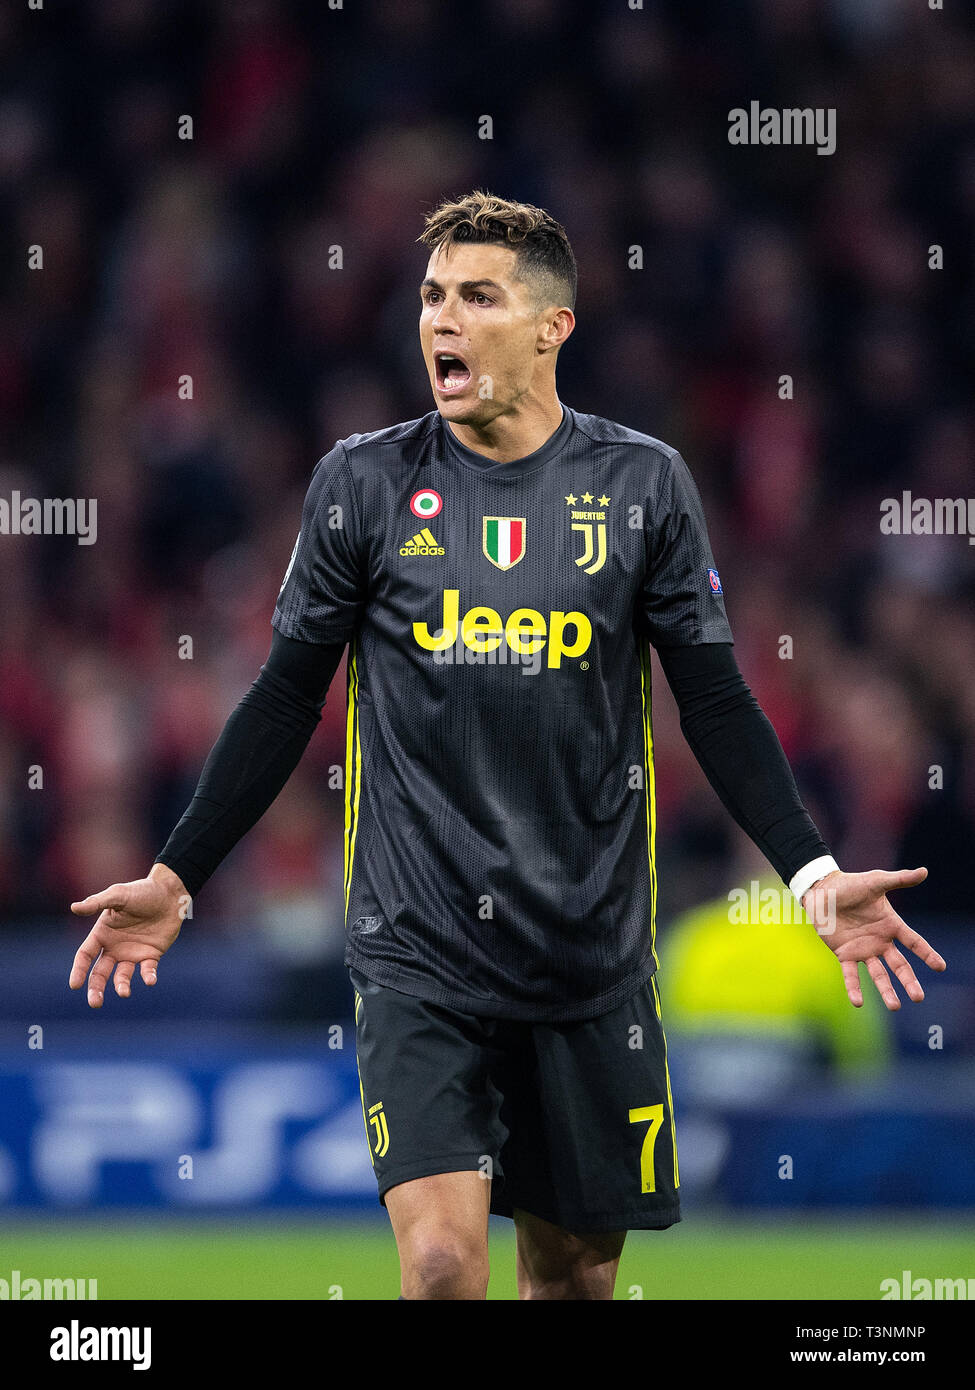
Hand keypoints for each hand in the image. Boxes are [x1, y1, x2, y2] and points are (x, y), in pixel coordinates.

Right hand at [69, 863, 189, 1007]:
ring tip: (124, 993)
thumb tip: (74, 908)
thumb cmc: (142, 892)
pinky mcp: (151, 955)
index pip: (85, 955)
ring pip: (122, 976)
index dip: (79, 970)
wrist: (170, 893)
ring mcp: (132, 953)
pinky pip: (147, 970)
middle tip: (95, 1003)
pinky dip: (148, 977)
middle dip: (96, 989)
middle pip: (100, 973)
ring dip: (121, 986)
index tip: (75, 984)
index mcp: (102, 933)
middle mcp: (114, 947)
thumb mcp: (118, 895)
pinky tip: (150, 980)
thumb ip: (97, 902)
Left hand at [802, 867, 945, 1009]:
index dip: (927, 954)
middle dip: (909, 981)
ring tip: (895, 1007)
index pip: (914, 942)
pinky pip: (851, 974)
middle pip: (899, 965)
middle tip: (918, 997)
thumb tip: (925, 871)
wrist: (823, 890)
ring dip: (886, 991)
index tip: (940, 966)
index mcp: (891, 925)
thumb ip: (899, 879)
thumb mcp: (876, 881)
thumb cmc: (851, 885)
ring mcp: (863, 950)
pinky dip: (854, 988)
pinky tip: (858, 1002)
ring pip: (878, 974)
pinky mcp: (844, 954)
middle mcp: (880, 941)